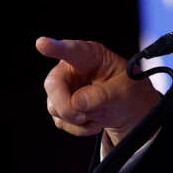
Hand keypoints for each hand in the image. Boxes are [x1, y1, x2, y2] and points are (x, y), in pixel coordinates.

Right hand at [35, 37, 160, 141]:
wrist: (130, 112)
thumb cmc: (129, 91)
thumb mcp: (125, 91)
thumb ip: (102, 95)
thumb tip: (76, 102)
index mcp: (91, 56)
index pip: (72, 50)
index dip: (56, 47)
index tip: (42, 43)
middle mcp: (72, 68)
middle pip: (53, 84)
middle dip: (65, 105)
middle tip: (82, 116)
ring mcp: (65, 88)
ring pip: (54, 106)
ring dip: (76, 119)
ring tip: (99, 116)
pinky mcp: (62, 106)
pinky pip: (61, 121)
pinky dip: (79, 128)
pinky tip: (94, 122)